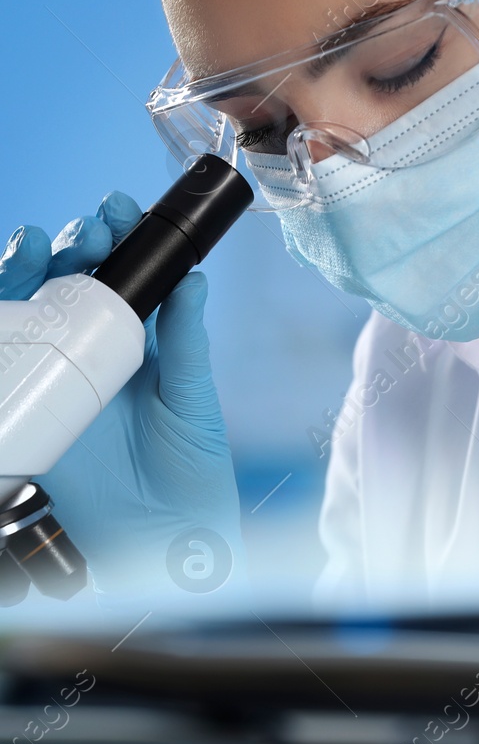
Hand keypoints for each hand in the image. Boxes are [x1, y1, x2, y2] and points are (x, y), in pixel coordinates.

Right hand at [0, 194, 241, 599]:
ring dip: (27, 268)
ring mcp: (57, 374)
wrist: (164, 535)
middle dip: (74, 244)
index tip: (119, 208)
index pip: (123, 277)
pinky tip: (1, 298)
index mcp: (140, 341)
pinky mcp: (29, 405)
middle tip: (89, 229)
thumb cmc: (191, 469)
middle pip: (69, 282)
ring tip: (40, 243)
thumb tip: (194, 280)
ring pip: (28, 308)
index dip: (117, 238)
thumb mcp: (193, 399)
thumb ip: (183, 342)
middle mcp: (94, 350)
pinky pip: (2, 359)